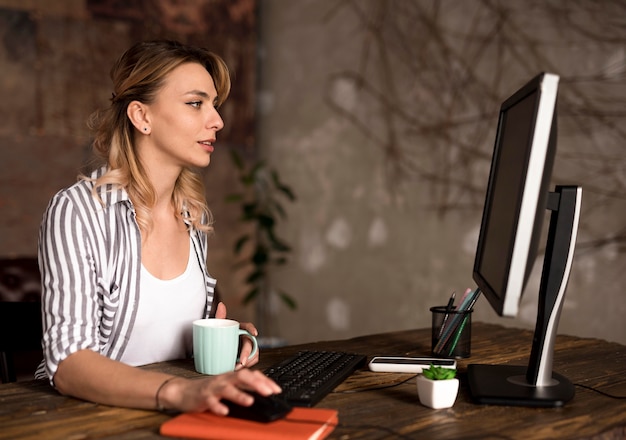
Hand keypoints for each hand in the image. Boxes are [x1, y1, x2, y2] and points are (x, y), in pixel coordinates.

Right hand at [162, 368, 281, 413]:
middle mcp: (225, 379)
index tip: (277, 390)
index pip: (252, 375)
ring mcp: (214, 388)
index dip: (265, 381)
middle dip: (256, 384)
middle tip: (268, 392)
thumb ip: (244, 386)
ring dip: (239, 395)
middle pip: (242, 377)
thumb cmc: (209, 389)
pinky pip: (211, 402)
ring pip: (227, 389)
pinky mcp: (203, 397)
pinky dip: (218, 406)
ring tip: (250, 401)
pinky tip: (225, 411)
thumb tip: (264, 390)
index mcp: (232, 376)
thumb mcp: (229, 385)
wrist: (184, 391)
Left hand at [214, 302, 259, 368]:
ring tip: (237, 367)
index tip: (254, 333)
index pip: (248, 326)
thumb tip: (221, 304)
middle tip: (241, 361)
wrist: (217, 346)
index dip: (252, 329)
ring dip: (248, 361)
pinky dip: (246, 366)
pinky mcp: (246, 357)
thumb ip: (220, 316)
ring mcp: (247, 348)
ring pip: (254, 354)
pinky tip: (238, 369)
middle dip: (248, 354)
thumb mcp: (219, 326)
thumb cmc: (220, 334)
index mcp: (240, 329)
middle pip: (251, 345)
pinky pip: (251, 361)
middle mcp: (245, 338)